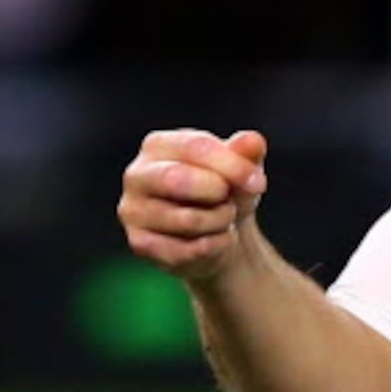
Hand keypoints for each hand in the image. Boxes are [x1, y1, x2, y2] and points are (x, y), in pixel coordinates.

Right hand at [119, 129, 268, 284]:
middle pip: (178, 180)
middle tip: (231, 201)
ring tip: (223, 219)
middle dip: (218, 193)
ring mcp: (133, 210)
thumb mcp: (240, 170)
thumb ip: (246, 153)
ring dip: (219, 222)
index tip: (257, 182)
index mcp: (158, 145)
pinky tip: (212, 241)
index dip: (231, 165)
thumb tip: (252, 141)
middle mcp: (137, 174)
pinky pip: (183, 250)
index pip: (196, 147)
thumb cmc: (224, 192)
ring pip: (187, 220)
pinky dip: (211, 247)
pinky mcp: (139, 243)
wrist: (215, 235)